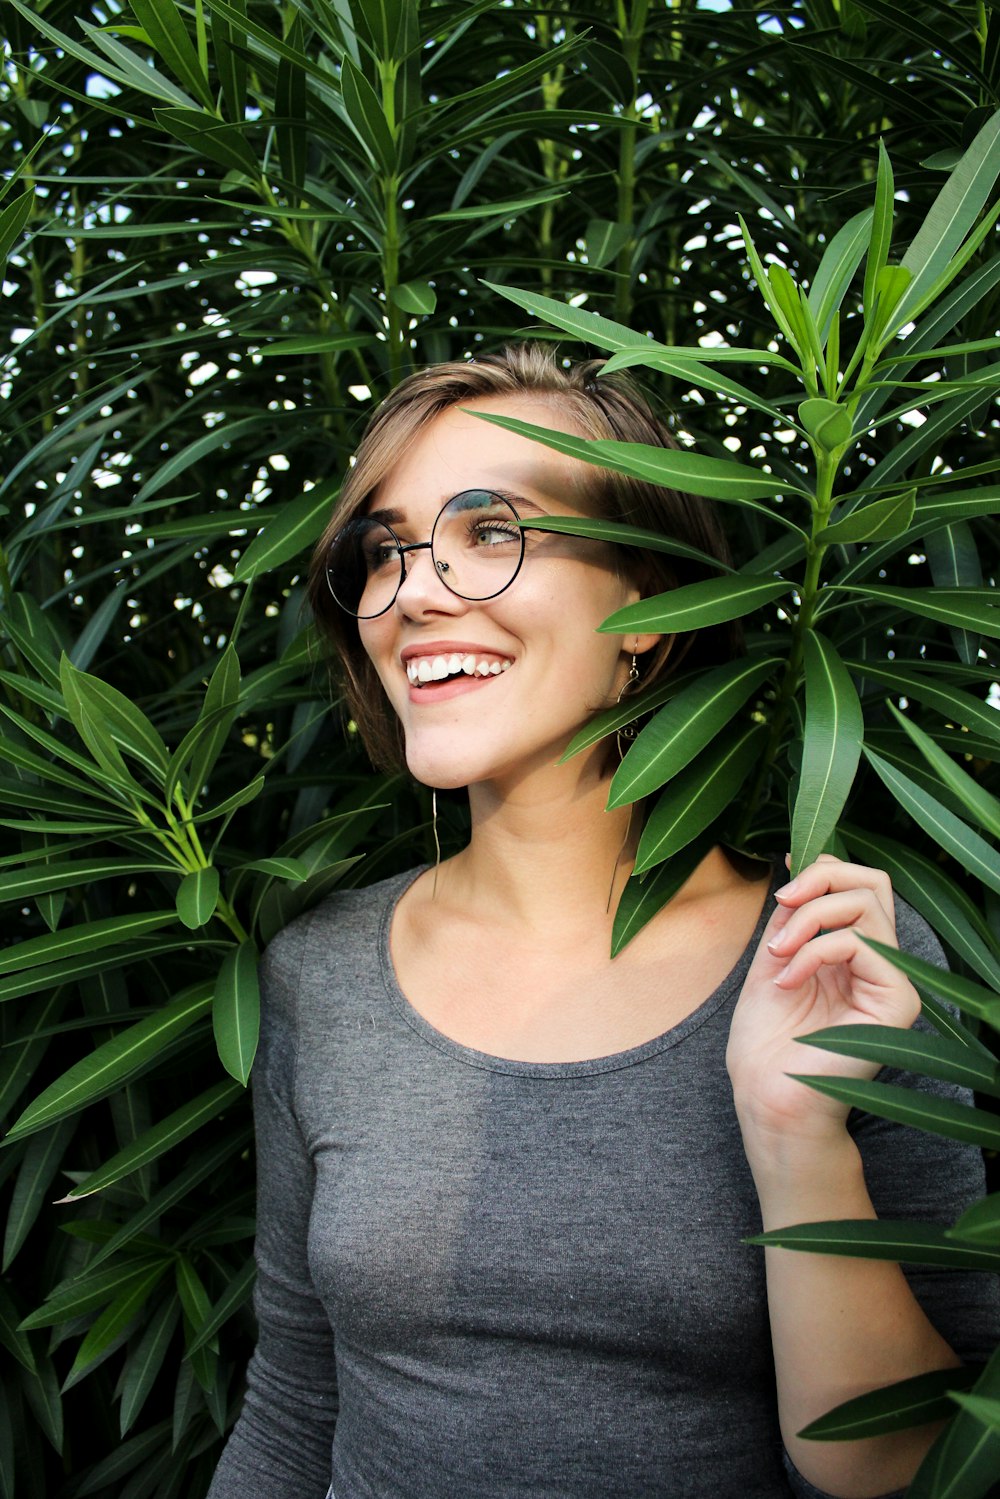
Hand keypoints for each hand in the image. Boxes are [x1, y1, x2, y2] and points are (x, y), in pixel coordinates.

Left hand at [726, 854, 920, 1156]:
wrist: (768, 1096)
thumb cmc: (766, 1039)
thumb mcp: (774, 956)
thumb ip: (793, 914)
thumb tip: (800, 858)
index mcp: (854, 952)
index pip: (859, 884)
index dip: (821, 870)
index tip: (780, 889)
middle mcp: (881, 964)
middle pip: (874, 882)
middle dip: (820, 879)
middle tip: (782, 904)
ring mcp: (893, 981)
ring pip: (866, 903)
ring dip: (808, 918)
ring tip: (778, 954)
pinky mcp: (897, 1001)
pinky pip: (859, 943)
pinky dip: (812, 950)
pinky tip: (787, 979)